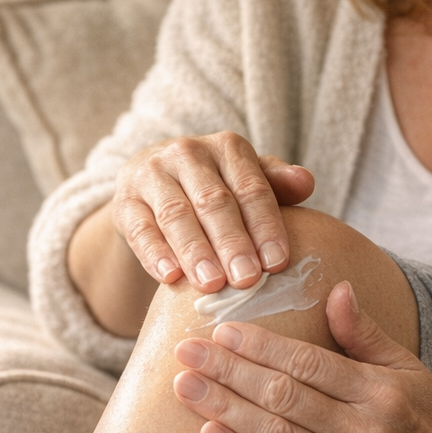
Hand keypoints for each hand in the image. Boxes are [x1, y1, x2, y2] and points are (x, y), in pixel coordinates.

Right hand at [112, 132, 314, 292]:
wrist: (154, 187)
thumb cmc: (216, 188)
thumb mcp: (247, 182)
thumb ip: (277, 185)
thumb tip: (306, 182)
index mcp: (227, 147)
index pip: (251, 188)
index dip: (265, 226)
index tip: (277, 263)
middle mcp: (187, 153)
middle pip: (214, 202)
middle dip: (232, 243)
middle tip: (247, 280)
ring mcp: (151, 174)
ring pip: (175, 215)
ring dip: (195, 252)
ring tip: (212, 285)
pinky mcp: (125, 201)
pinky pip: (140, 229)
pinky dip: (154, 253)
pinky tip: (169, 277)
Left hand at [172, 282, 431, 432]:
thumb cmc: (426, 414)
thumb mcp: (405, 366)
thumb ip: (364, 331)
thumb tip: (335, 288)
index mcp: (379, 393)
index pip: (308, 364)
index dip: (262, 347)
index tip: (222, 330)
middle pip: (283, 397)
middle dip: (228, 373)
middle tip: (186, 352)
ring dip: (224, 410)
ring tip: (185, 387)